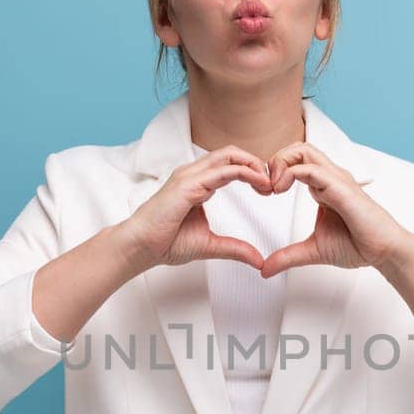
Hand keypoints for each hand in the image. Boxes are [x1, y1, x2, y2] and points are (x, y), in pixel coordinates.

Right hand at [119, 146, 274, 270]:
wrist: (140, 247)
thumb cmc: (164, 242)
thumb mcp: (210, 245)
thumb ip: (235, 249)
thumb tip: (258, 260)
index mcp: (198, 183)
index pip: (230, 165)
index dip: (252, 171)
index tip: (268, 189)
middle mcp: (193, 174)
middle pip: (231, 153)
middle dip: (256, 163)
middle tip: (273, 182)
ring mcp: (189, 176)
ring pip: (228, 156)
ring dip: (253, 165)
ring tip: (268, 182)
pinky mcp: (187, 185)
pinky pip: (222, 171)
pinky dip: (244, 172)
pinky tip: (258, 183)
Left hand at [259, 143, 407, 277]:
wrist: (384, 252)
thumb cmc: (358, 245)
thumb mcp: (312, 250)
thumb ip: (287, 256)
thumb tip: (264, 269)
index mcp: (323, 186)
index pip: (295, 161)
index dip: (274, 171)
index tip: (264, 193)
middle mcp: (330, 178)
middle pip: (298, 148)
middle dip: (275, 160)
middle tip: (265, 187)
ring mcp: (336, 180)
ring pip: (303, 151)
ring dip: (281, 163)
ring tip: (272, 187)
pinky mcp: (341, 189)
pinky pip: (312, 170)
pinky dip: (290, 174)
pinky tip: (281, 190)